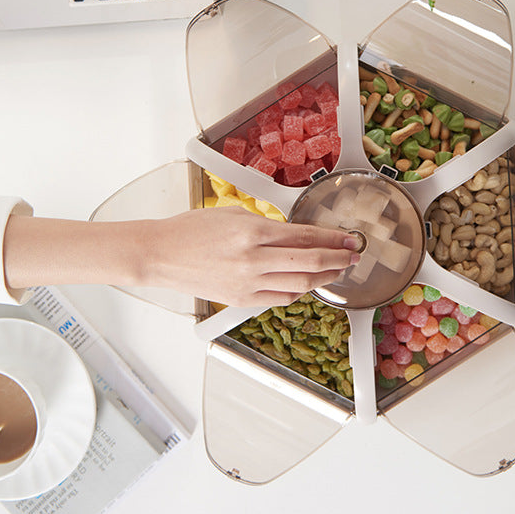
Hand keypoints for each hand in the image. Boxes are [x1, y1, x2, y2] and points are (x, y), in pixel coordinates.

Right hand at [142, 207, 361, 306]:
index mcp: (253, 231)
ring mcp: (248, 283)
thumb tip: (294, 234)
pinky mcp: (241, 300)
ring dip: (324, 278)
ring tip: (336, 271)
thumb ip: (266, 225)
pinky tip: (306, 284)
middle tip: (353, 256)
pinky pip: (280, 298)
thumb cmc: (191, 230)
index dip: (333, 239)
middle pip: (310, 262)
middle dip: (338, 259)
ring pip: (300, 285)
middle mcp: (254, 259)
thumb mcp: (233, 213)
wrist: (161, 254)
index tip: (349, 239)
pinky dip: (298, 291)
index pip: (305, 236)